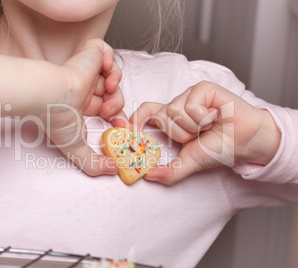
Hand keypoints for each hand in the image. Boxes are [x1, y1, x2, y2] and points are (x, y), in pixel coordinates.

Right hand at [0, 39, 125, 175]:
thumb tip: (113, 171)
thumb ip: (93, 164)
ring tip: (107, 90)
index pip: (107, 109)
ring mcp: (86, 71)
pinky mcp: (88, 55)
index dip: (117, 117)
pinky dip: (111, 60)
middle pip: (113, 93)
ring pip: (112, 75)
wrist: (50, 95)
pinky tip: (104, 71)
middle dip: (117, 104)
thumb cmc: (57, 119)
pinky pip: (105, 51)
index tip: (121, 126)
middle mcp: (85, 88)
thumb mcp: (76, 148)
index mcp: (82, 106)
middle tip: (111, 111)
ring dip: (115, 84)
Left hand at [130, 81, 280, 184]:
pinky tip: (215, 117)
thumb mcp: (190, 163)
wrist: (245, 141)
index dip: (134, 120)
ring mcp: (189, 95)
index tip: (128, 131)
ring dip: (193, 127)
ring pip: (175, 111)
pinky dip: (203, 118)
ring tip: (208, 126)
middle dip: (179, 134)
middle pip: (160, 116)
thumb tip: (147, 176)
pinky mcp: (202, 89)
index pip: (145, 113)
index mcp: (171, 120)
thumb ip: (169, 171)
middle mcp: (178, 105)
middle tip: (197, 136)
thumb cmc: (219, 147)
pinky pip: (190, 106)